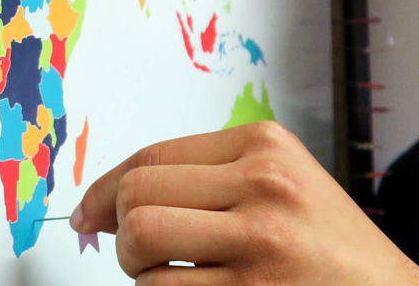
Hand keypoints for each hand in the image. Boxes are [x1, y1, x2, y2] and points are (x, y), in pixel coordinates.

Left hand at [68, 121, 418, 284]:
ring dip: (138, 269)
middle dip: (121, 229)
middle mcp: (263, 184)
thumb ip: (206, 180)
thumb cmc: (329, 249)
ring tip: (169, 276)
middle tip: (140, 252)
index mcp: (265, 146)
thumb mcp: (280, 185)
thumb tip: (107, 202)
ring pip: (140, 241)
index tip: (88, 213)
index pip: (151, 156)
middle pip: (137, 194)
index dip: (105, 188)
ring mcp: (260, 241)